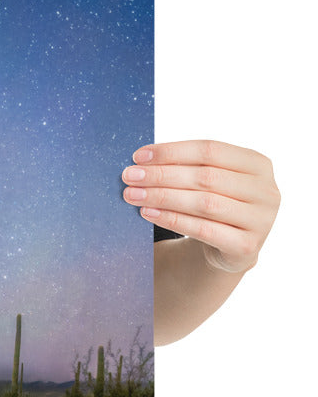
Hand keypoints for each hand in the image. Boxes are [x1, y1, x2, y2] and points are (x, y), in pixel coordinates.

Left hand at [122, 139, 279, 272]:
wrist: (230, 247)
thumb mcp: (208, 180)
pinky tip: (148, 213)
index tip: (138, 156)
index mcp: (257, 164)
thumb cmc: (214, 203)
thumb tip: (140, 161)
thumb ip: (185, 167)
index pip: (210, 150)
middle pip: (206, 177)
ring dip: (162, 197)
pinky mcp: (247, 246)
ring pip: (204, 203)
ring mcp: (261, 220)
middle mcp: (266, 190)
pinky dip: (172, 219)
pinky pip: (203, 229)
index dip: (172, 152)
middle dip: (162, 175)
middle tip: (129, 176)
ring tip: (132, 195)